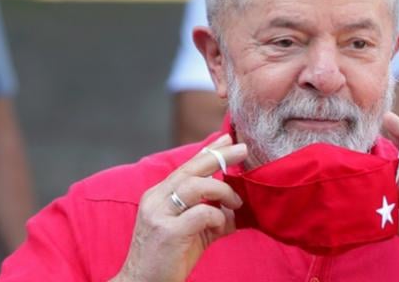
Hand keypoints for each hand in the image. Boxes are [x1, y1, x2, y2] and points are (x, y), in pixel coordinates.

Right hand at [112, 134, 247, 281]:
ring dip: (223, 191)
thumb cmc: (167, 259)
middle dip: (220, 156)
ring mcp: (160, 215)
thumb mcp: (189, 230)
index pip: (186, 166)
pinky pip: (202, 213)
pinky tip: (223, 227)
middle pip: (191, 169)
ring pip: (197, 186)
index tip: (227, 139)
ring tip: (236, 203)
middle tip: (243, 149)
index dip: (208, 151)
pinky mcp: (169, 233)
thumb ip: (208, 214)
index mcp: (158, 196)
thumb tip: (235, 207)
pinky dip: (218, 216)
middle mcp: (155, 200)